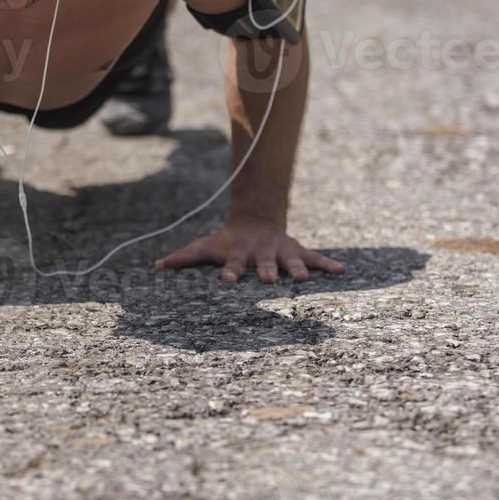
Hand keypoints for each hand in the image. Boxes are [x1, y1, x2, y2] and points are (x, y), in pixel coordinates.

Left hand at [153, 220, 345, 283]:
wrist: (255, 220)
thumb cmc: (226, 241)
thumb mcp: (205, 246)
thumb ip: (183, 257)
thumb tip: (155, 266)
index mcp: (238, 255)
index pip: (233, 265)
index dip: (230, 272)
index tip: (227, 280)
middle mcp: (261, 254)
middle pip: (265, 264)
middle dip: (268, 271)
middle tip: (270, 279)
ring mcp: (281, 252)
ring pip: (291, 261)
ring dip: (298, 269)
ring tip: (305, 278)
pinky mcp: (297, 251)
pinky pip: (316, 258)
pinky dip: (329, 264)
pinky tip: (343, 271)